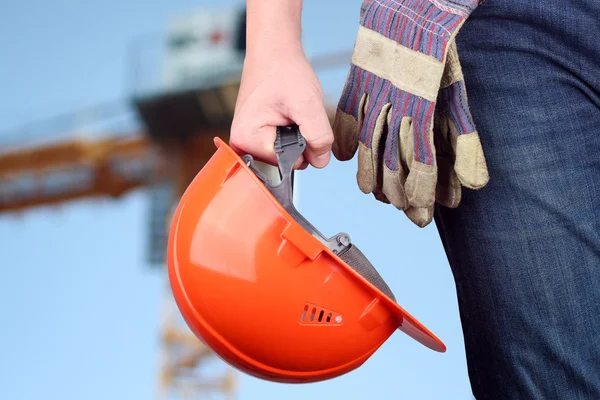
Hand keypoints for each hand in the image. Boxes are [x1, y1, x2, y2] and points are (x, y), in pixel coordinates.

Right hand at [230, 46, 333, 169]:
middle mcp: (242, 143)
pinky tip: (286, 112)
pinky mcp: (255, 134)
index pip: (288, 163)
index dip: (304, 145)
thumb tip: (321, 162)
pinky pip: (281, 143)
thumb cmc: (284, 72)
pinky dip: (290, 130)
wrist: (273, 51)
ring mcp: (247, 139)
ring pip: (285, 152)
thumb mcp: (308, 105)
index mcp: (247, 140)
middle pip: (285, 159)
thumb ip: (318, 137)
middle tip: (294, 111)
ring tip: (289, 110)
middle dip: (299, 138)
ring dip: (296, 133)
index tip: (299, 118)